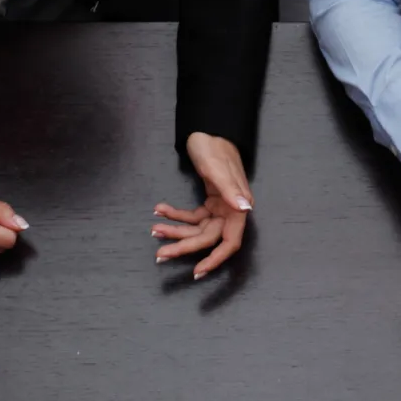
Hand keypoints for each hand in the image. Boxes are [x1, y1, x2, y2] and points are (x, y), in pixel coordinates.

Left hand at [152, 133, 251, 279]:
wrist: (207, 129)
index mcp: (238, 207)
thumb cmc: (214, 146)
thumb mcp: (218, 167)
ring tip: (154, 230)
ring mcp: (220, 207)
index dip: (215, 259)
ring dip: (175, 230)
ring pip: (197, 229)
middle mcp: (230, 211)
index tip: (198, 271)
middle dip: (183, 245)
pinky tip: (160, 209)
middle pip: (207, 238)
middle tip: (160, 254)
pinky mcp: (209, 201)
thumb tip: (245, 208)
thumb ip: (231, 189)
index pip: (230, 241)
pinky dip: (175, 214)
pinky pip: (192, 216)